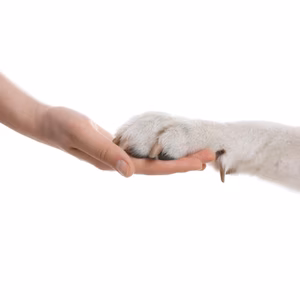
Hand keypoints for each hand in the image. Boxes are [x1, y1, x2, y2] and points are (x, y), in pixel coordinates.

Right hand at [40, 106, 214, 176]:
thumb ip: (106, 153)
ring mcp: (118, 156)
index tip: (199, 163)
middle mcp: (119, 163)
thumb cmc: (62, 126)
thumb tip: (129, 173)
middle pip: (157, 166)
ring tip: (195, 151)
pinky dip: (159, 149)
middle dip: (183, 162)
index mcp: (114, 163)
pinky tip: (167, 147)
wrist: (48, 122)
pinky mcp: (116, 147)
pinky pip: (143, 151)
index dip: (176, 166)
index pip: (151, 168)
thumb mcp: (83, 135)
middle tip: (209, 155)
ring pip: (152, 159)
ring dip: (174, 156)